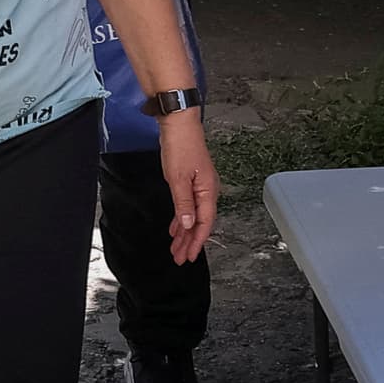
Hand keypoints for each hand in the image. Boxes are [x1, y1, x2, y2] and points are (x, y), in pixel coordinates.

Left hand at [158, 111, 217, 263]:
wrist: (178, 125)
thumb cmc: (180, 148)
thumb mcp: (178, 178)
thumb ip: (183, 203)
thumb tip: (188, 225)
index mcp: (208, 192)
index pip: (204, 224)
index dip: (196, 242)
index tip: (189, 257)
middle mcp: (207, 192)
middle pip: (199, 223)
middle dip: (189, 242)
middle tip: (179, 258)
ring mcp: (199, 186)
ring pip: (192, 215)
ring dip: (184, 232)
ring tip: (176, 247)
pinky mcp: (190, 181)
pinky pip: (188, 206)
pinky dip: (181, 218)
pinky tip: (175, 227)